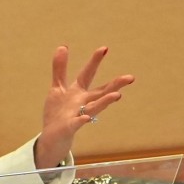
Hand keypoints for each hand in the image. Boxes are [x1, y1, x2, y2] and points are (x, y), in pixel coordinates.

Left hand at [34, 46, 134, 168]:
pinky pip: (76, 123)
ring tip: (117, 96)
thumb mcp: (57, 87)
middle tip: (130, 77)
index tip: (104, 48)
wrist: (53, 137)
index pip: (88, 74)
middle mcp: (83, 102)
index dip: (95, 61)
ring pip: (94, 107)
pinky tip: (86, 117)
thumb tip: (63, 46)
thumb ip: (60, 68)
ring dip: (105, 102)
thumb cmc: (58, 112)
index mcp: (78, 91)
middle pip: (100, 92)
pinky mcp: (70, 127)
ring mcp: (78, 115)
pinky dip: (81, 120)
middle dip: (115, 85)